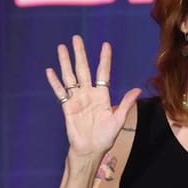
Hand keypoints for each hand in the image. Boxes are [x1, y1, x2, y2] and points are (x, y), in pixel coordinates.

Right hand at [45, 35, 140, 161]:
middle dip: (80, 54)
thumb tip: (137, 89)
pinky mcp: (67, 107)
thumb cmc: (106, 137)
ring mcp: (77, 99)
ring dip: (65, 62)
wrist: (90, 149)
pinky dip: (54, 82)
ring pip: (70, 76)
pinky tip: (50, 71)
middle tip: (76, 38)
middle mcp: (89, 94)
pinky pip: (60, 92)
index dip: (104, 59)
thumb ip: (126, 104)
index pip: (103, 72)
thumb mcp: (118, 119)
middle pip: (83, 69)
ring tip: (61, 48)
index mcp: (103, 95)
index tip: (105, 44)